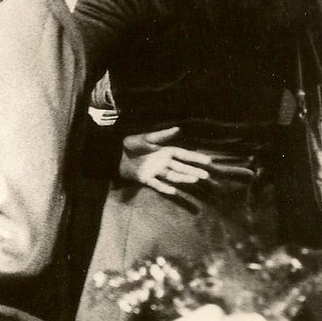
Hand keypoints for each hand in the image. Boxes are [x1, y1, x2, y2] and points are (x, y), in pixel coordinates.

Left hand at [120, 127, 255, 196]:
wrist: (113, 154)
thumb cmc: (129, 143)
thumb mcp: (146, 138)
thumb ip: (162, 136)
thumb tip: (178, 128)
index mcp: (163, 151)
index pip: (183, 155)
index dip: (195, 157)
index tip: (208, 161)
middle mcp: (162, 162)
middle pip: (180, 167)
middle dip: (193, 170)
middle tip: (206, 175)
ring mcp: (154, 171)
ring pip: (172, 176)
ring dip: (183, 178)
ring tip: (195, 180)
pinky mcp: (145, 179)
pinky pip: (157, 184)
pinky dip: (165, 188)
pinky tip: (175, 192)